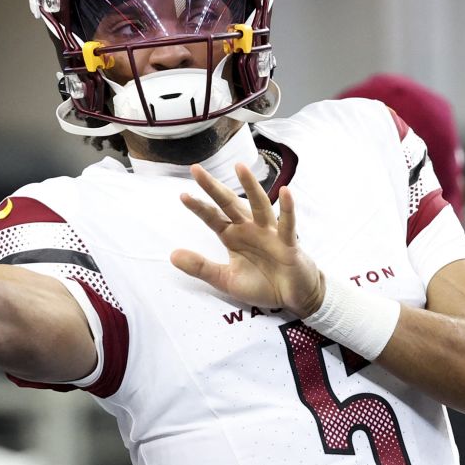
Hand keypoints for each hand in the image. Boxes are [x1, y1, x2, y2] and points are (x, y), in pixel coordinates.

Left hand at [170, 163, 324, 317]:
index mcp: (233, 236)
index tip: (182, 195)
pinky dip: (287, 208)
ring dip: (250, 186)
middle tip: (196, 169)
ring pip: (259, 205)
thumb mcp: (225, 280)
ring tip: (240, 168)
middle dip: (213, 187)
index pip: (212, 217)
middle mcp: (249, 229)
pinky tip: (285, 192)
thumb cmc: (261, 284)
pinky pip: (288, 224)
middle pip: (229, 203)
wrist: (292, 297)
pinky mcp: (288, 243)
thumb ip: (201, 267)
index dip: (198, 207)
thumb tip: (172, 255)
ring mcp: (269, 233)